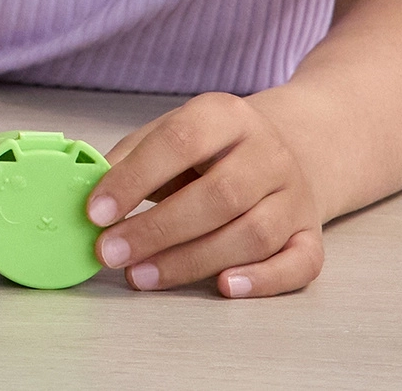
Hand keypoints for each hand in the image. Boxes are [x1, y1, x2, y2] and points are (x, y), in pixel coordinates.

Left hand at [89, 91, 323, 297]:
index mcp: (226, 115)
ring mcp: (296, 195)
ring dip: (191, 261)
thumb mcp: (169, 135)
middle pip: (219, 197)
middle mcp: (268, 153)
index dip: (135, 178)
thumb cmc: (209, 150)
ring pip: (253, 235)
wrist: (282, 150)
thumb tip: (89, 193)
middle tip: (110, 253)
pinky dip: (263, 280)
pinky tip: (223, 287)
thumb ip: (131, 160)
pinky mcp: (313, 234)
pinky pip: (299, 263)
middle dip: (158, 230)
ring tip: (140, 275)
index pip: (180, 141)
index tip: (95, 211)